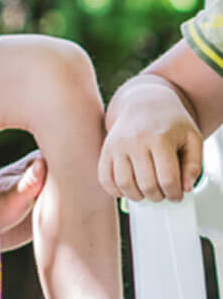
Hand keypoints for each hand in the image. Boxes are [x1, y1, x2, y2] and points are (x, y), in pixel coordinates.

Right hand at [98, 83, 203, 202]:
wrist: (145, 102)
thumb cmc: (170, 123)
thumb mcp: (192, 139)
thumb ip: (193, 164)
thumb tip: (185, 188)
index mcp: (161, 138)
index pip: (167, 179)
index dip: (174, 194)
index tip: (176, 196)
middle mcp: (137, 141)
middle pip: (146, 184)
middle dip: (157, 196)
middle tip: (162, 194)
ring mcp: (119, 145)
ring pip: (124, 184)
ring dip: (137, 196)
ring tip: (146, 192)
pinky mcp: (107, 149)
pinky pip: (105, 178)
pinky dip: (115, 190)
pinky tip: (127, 189)